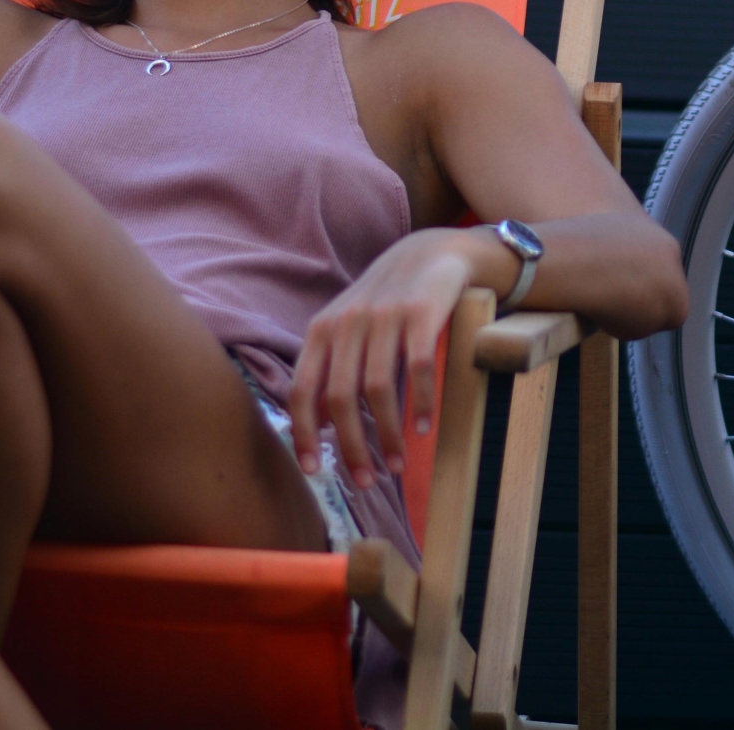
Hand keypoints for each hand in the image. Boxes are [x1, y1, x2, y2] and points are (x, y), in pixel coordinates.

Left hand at [287, 228, 502, 490]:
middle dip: (351, 448)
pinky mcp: (421, 313)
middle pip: (340, 399)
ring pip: (377, 390)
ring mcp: (383, 316)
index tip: (314, 472)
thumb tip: (321, 427)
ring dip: (388, 435)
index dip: (303, 434)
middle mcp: (347, 322)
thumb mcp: (348, 328)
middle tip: (366, 482)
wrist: (432, 252)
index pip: (302, 390)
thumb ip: (331, 369)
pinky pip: (416, 368)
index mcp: (321, 330)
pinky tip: (424, 429)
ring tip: (397, 464)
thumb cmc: (386, 301)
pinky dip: (420, 403)